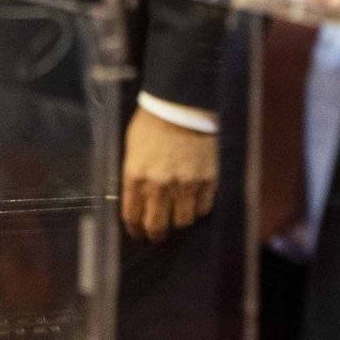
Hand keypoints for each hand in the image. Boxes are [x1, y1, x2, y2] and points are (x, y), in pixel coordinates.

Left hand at [120, 107, 216, 240]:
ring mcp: (185, 185)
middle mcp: (159, 186)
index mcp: (135, 176)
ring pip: (182, 222)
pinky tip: (193, 202)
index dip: (134, 229)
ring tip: (176, 214)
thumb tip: (133, 199)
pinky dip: (197, 209)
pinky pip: (202, 209)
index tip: (137, 233)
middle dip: (154, 234)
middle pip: (157, 227)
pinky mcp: (207, 181)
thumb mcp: (131, 148)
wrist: (181, 105)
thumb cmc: (152, 123)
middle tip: (156, 234)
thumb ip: (133, 176)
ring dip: (178, 221)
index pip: (132, 217)